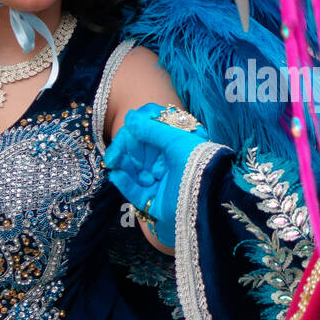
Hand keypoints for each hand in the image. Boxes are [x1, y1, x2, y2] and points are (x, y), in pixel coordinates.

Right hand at [104, 103, 209, 246]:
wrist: (207, 192)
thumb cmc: (194, 159)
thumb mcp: (173, 138)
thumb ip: (150, 128)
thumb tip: (130, 117)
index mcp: (172, 148)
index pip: (146, 139)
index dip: (131, 137)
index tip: (123, 136)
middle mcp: (165, 165)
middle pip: (136, 157)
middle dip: (123, 154)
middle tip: (113, 157)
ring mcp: (159, 184)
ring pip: (133, 174)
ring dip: (123, 167)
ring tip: (113, 164)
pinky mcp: (154, 202)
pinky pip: (135, 193)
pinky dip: (124, 183)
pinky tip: (116, 174)